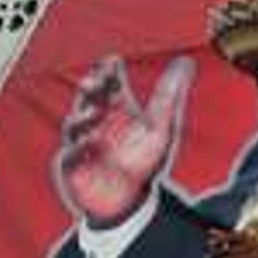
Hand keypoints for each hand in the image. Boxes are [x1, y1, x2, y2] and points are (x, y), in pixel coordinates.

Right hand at [53, 56, 194, 226]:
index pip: (110, 84)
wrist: (130, 198)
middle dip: (90, 90)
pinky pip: (71, 156)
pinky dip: (77, 149)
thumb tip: (187, 60)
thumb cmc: (143, 158)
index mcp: (116, 108)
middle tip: (95, 80)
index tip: (112, 59)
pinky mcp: (74, 167)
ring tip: (94, 112)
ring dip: (82, 118)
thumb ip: (170, 94)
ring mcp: (82, 142)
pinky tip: (87, 143)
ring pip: (75, 125)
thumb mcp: (161, 126)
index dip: (108, 71)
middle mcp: (96, 121)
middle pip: (89, 100)